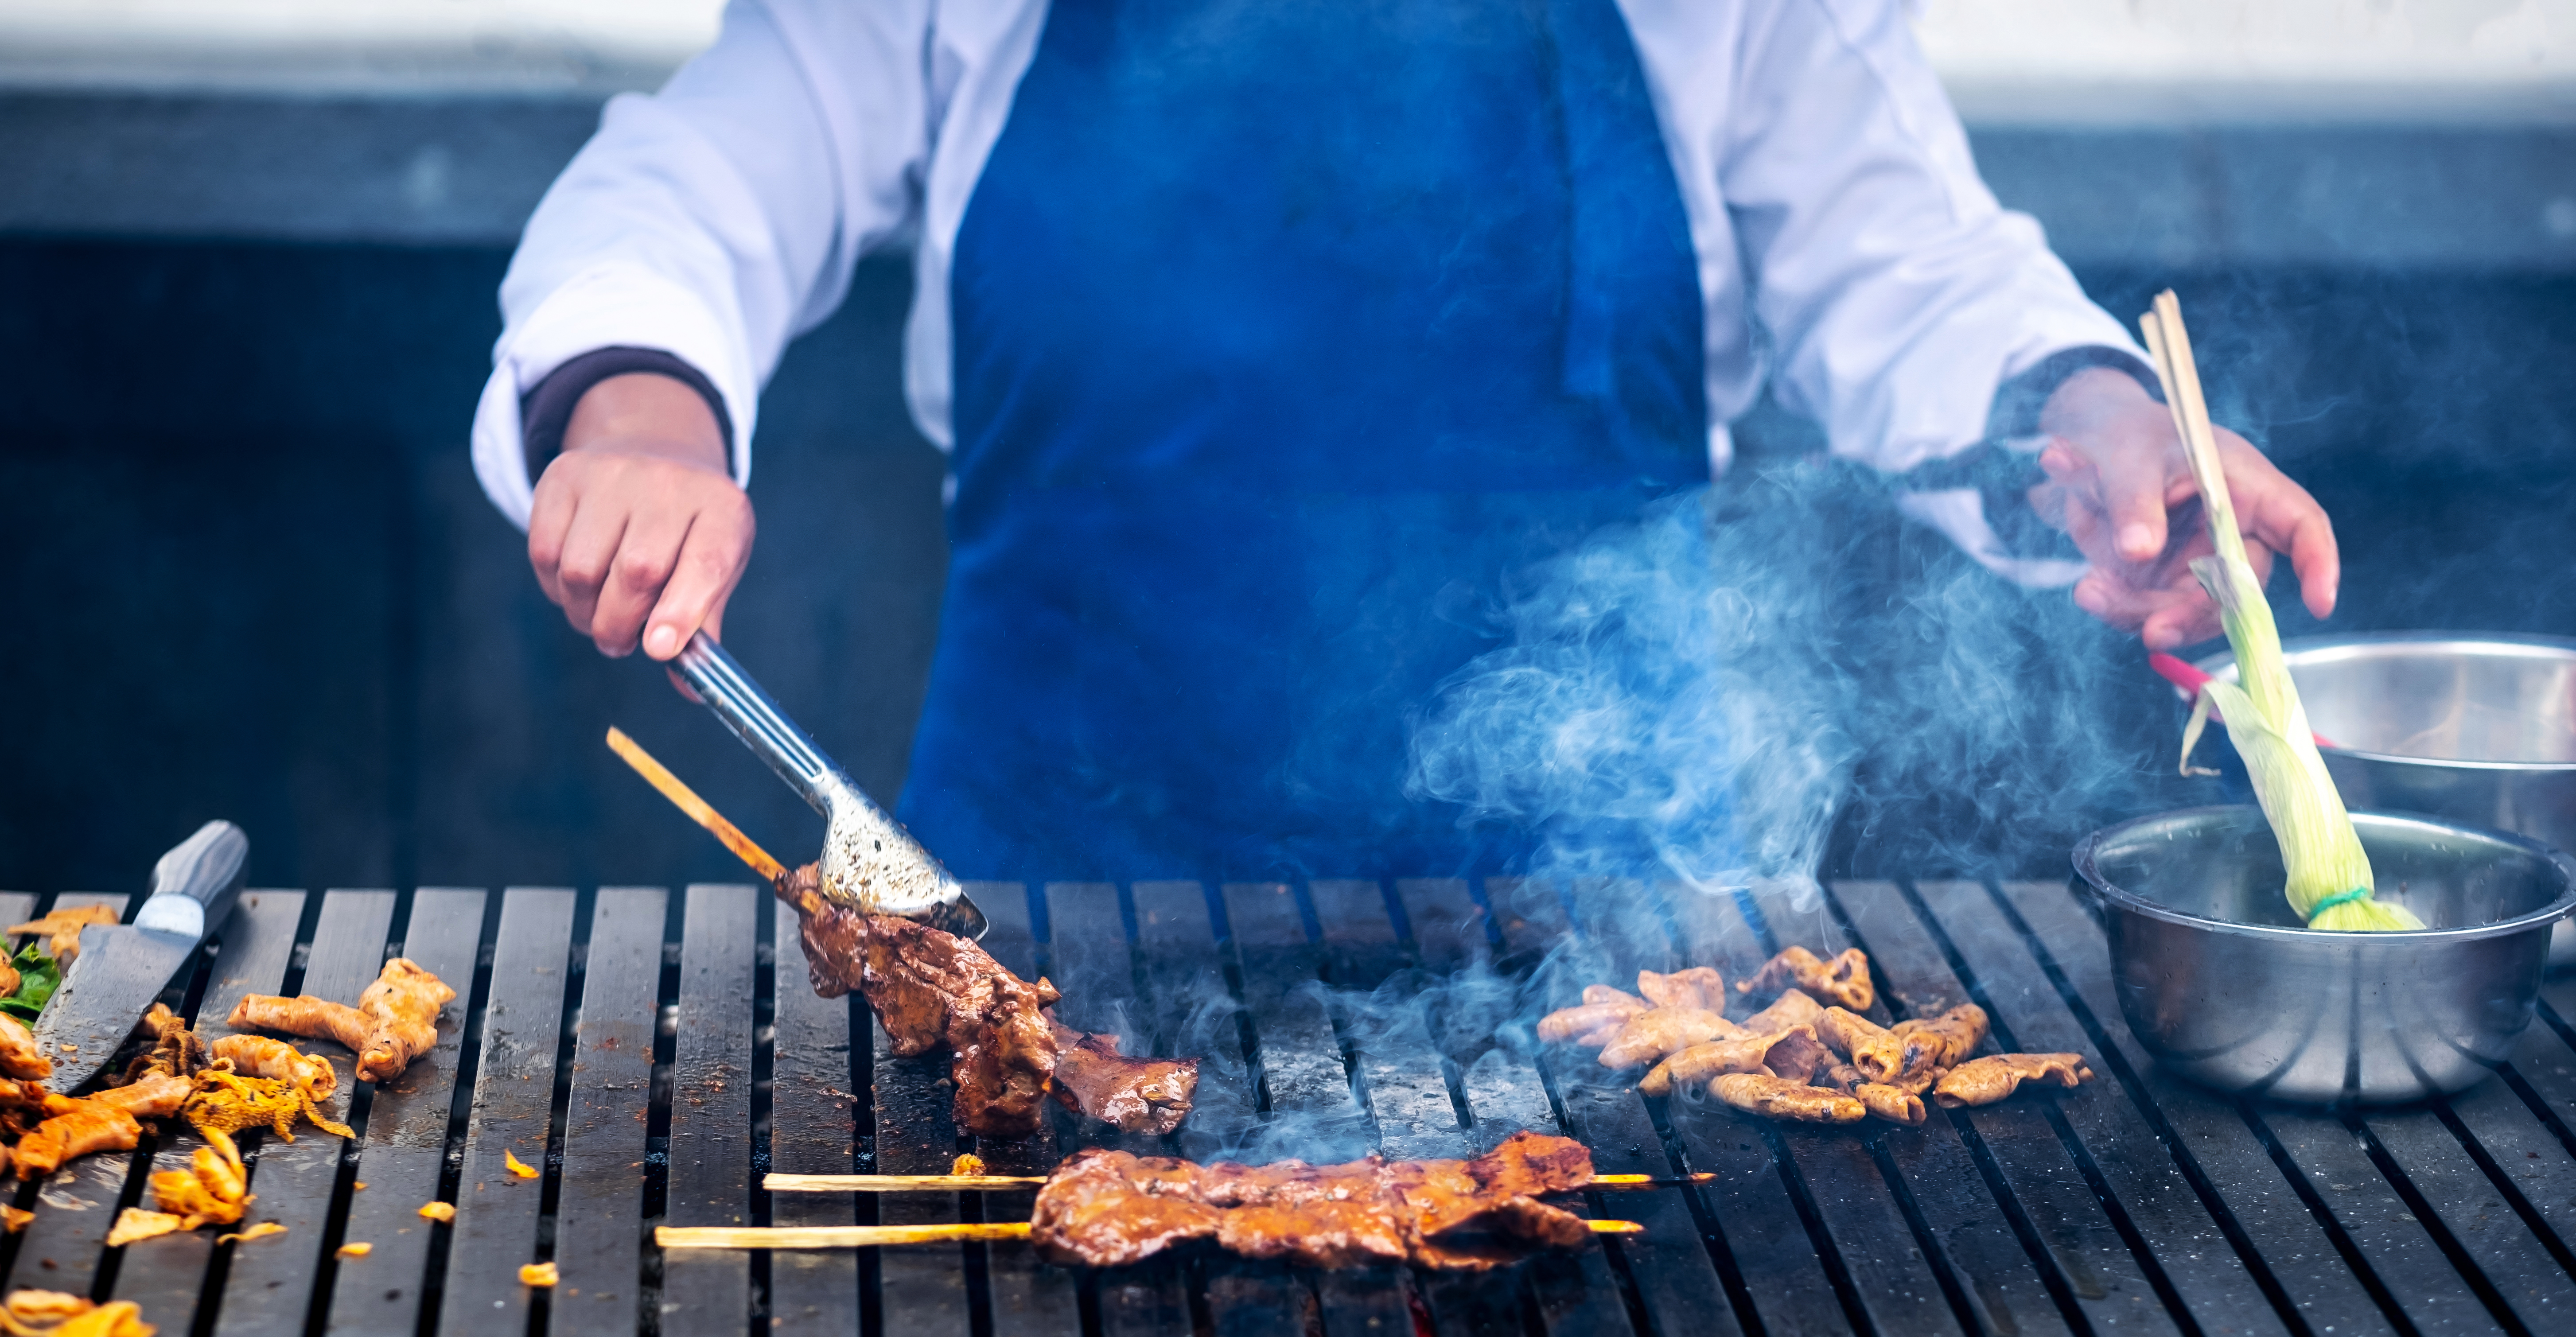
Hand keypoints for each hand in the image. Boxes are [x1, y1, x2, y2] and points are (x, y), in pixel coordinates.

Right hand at [526, 372, 752, 661]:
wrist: (654, 454)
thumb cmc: (690, 531)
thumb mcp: (715, 567)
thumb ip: (703, 625)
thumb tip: (690, 689)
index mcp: (722, 509)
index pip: (705, 563)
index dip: (682, 611)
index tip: (659, 650)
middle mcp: (670, 483)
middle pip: (636, 573)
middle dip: (621, 626)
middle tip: (621, 643)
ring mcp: (613, 473)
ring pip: (581, 569)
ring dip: (585, 613)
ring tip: (601, 616)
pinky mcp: (564, 476)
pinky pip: (545, 553)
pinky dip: (555, 587)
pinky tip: (577, 587)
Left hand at [2027, 368, 2337, 649]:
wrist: (2087, 447)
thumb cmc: (2125, 436)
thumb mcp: (2128, 457)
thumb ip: (2134, 501)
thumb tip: (2138, 550)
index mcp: (2247, 487)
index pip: (2301, 525)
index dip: (2318, 563)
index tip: (2319, 605)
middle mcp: (2231, 532)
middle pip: (2241, 588)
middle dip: (2197, 615)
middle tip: (2153, 630)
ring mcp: (2197, 562)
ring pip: (2192, 611)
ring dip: (2145, 616)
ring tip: (2092, 593)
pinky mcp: (2161, 583)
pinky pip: (2151, 612)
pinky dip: (2121, 611)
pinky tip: (2089, 590)